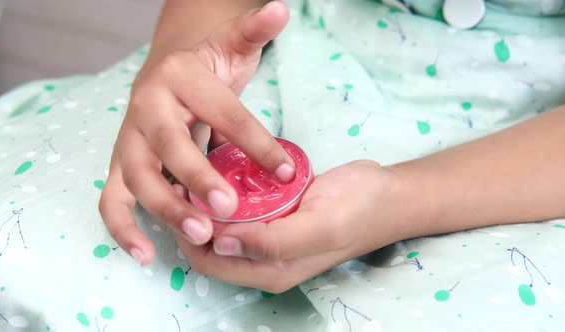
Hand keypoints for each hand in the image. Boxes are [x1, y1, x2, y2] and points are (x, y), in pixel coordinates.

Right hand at [99, 2, 292, 265]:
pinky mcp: (120, 164)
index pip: (224, 113)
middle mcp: (146, 106)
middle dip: (197, 177)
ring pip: (137, 177)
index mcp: (179, 77)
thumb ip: (253, 31)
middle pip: (168, 145)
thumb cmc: (205, 68)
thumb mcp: (232, 45)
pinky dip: (122, 228)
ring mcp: (129, 138)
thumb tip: (282, 7)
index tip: (285, 172)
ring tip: (200, 235)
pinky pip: (111, 199)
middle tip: (228, 206)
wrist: (166, 72)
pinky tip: (145, 253)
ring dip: (165, 208)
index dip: (257, 144)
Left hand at [175, 160, 407, 292]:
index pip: (208, 262)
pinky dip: (227, 189)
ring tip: (199, 167)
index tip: (181, 191)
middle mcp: (263, 259)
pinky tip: (225, 163)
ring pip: (221, 224)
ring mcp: (268, 237)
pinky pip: (240, 207)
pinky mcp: (275, 215)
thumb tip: (221, 246)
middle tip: (185, 176)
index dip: (187, 231)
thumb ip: (272, 242)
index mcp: (269, 271)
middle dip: (191, 214)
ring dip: (207, 200)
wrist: (388, 193)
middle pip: (208, 244)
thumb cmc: (358, 209)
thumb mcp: (319, 226)